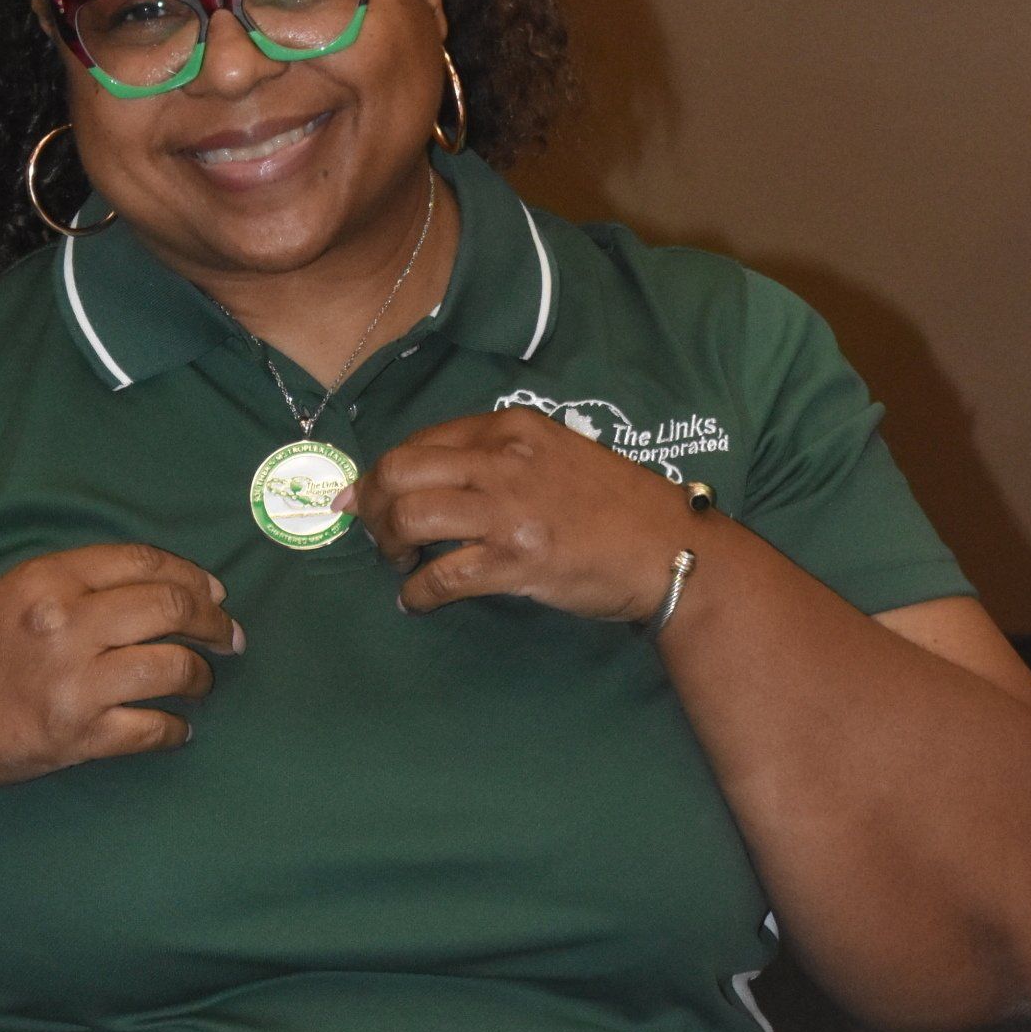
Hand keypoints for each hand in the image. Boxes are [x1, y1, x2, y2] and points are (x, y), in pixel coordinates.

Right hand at [0, 542, 241, 800]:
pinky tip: (180, 729)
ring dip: (200, 675)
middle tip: (228, 635)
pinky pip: (153, 729)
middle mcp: (66, 624)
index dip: (190, 574)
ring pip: (172, 667)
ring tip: (201, 682)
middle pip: (169, 608)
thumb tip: (146, 587)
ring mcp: (75, 682)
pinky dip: (176, 730)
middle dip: (213, 621)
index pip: (142, 562)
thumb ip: (68, 584)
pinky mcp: (79, 735)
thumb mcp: (4, 594)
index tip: (214, 591)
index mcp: (47, 579)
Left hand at [342, 409, 696, 619]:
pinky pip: (441, 577)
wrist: (668, 546)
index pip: (421, 441)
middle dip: (374, 505)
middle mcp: (503, 459)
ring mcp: (508, 509)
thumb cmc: (614, 504)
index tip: (363, 496)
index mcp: (510, 429)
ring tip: (397, 564)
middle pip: (400, 471)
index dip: (382, 472)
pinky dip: (417, 594)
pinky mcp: (516, 559)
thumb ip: (497, 458)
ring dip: (388, 545)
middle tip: (376, 534)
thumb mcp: (555, 454)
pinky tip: (416, 603)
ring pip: (410, 517)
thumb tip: (430, 479)